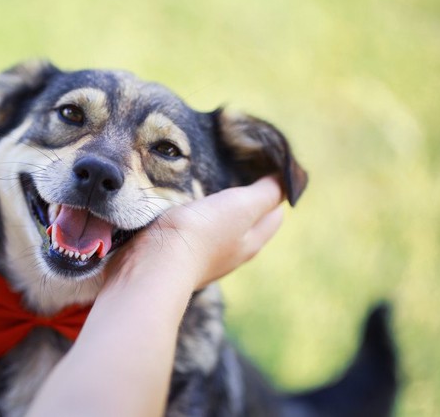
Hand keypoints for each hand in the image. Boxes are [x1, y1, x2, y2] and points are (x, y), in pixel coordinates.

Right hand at [106, 176, 283, 290]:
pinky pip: (193, 238)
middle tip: (243, 179)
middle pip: (249, 227)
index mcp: (251, 243)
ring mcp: (203, 260)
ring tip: (213, 195)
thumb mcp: (241, 206)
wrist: (154, 265)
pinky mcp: (176, 259)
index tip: (269, 173)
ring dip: (220, 216)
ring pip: (221, 234)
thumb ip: (265, 194)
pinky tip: (185, 217)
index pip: (274, 216)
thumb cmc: (202, 233)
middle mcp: (230, 256)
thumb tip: (286, 180)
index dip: (276, 194)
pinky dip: (195, 225)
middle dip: (250, 205)